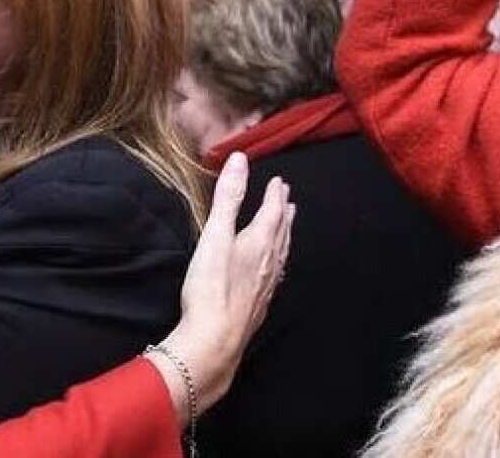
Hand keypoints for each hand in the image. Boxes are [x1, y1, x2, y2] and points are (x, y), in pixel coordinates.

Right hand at [156, 152, 294, 419]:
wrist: (214, 340)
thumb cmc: (211, 287)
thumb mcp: (215, 235)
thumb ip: (228, 197)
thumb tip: (239, 159)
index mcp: (259, 243)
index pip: (272, 212)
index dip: (275, 195)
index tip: (279, 182)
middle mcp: (268, 263)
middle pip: (281, 232)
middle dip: (283, 212)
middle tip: (288, 198)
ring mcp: (265, 287)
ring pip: (281, 254)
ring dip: (284, 235)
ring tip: (287, 226)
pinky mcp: (258, 306)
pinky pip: (275, 276)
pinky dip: (278, 262)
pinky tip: (274, 270)